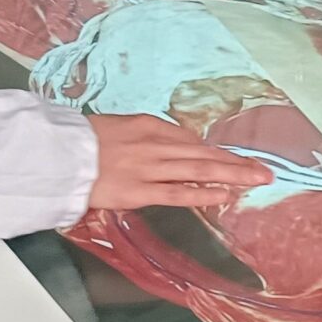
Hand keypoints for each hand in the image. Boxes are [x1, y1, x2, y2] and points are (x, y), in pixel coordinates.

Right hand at [86, 112, 274, 210]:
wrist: (56, 153)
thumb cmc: (81, 140)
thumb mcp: (118, 127)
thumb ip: (145, 137)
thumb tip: (170, 149)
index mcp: (149, 125)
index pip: (192, 141)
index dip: (217, 152)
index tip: (237, 159)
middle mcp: (155, 143)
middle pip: (204, 154)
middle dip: (236, 163)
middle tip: (265, 171)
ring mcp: (149, 168)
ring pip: (198, 170)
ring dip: (231, 176)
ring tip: (257, 181)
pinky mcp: (139, 191)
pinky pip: (177, 193)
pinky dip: (203, 194)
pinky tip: (224, 196)